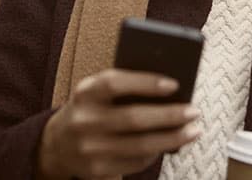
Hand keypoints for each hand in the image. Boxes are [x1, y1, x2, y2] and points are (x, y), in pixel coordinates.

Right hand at [37, 69, 201, 178]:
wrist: (57, 144)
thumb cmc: (91, 108)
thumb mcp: (97, 91)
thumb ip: (124, 86)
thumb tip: (170, 89)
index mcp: (84, 92)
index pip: (114, 83)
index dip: (145, 82)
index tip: (174, 84)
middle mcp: (83, 120)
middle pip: (133, 118)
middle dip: (169, 115)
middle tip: (194, 111)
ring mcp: (89, 148)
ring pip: (140, 145)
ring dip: (172, 138)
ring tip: (193, 130)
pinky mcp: (97, 170)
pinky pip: (135, 162)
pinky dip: (157, 152)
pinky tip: (170, 144)